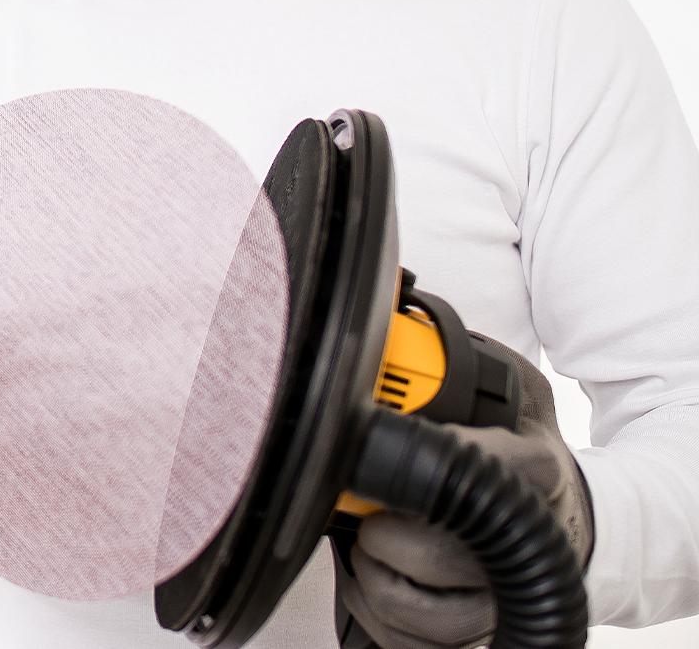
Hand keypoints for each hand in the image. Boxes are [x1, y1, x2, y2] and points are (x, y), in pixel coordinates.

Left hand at [335, 341, 593, 648]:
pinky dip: (372, 607)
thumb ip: (459, 362)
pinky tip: (377, 572)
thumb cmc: (517, 455)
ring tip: (372, 537)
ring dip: (368, 570)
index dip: (407, 461)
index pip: (460, 465)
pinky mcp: (476, 634)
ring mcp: (500, 596)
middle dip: (375, 524)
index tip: (371, 447)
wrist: (566, 521)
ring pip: (408, 604)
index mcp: (529, 470)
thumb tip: (389, 317)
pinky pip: (400, 636)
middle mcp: (521, 540)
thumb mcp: (506, 394)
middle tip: (367, 502)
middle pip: (426, 550)